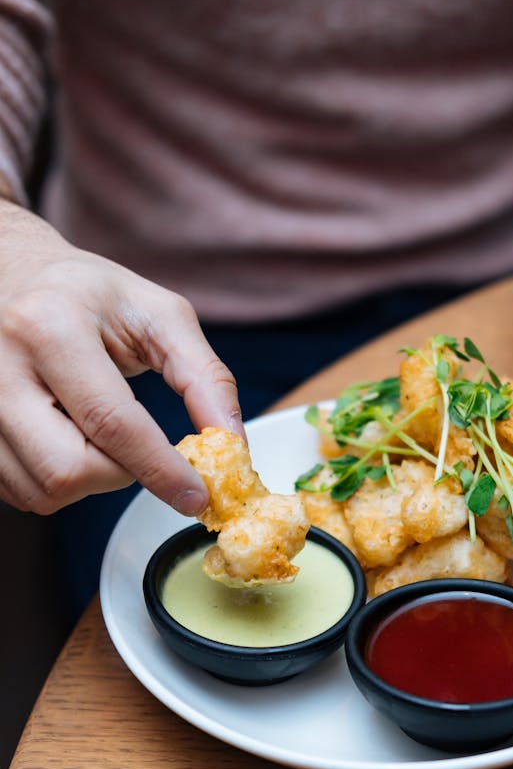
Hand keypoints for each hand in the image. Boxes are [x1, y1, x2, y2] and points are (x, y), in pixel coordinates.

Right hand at [0, 198, 243, 514]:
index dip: (160, 470)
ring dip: (87, 482)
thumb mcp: (158, 315)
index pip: (112, 422)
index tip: (195, 495)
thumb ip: (204, 377)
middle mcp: (0, 365)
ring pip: (41, 490)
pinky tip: (66, 442)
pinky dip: (55, 483)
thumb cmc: (87, 294)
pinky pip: (17, 492)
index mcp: (51, 326)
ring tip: (97, 436)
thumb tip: (233, 442)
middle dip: (119, 476)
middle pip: (67, 470)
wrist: (10, 272)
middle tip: (136, 448)